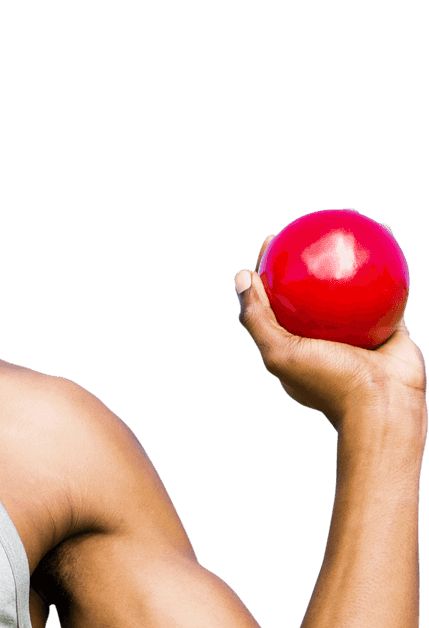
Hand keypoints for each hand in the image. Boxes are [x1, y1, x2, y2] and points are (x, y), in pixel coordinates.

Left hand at [235, 235, 426, 428]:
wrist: (383, 407)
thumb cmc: (328, 383)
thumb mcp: (279, 353)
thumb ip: (256, 319)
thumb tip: (240, 276)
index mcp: (292, 343)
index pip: (274, 298)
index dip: (269, 268)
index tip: (272, 241)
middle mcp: (322, 335)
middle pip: (312, 285)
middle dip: (310, 252)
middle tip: (312, 224)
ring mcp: (355, 330)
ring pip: (350, 282)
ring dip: (350, 250)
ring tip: (350, 220)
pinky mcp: (387, 324)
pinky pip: (388, 285)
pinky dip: (387, 259)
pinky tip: (384, 231)